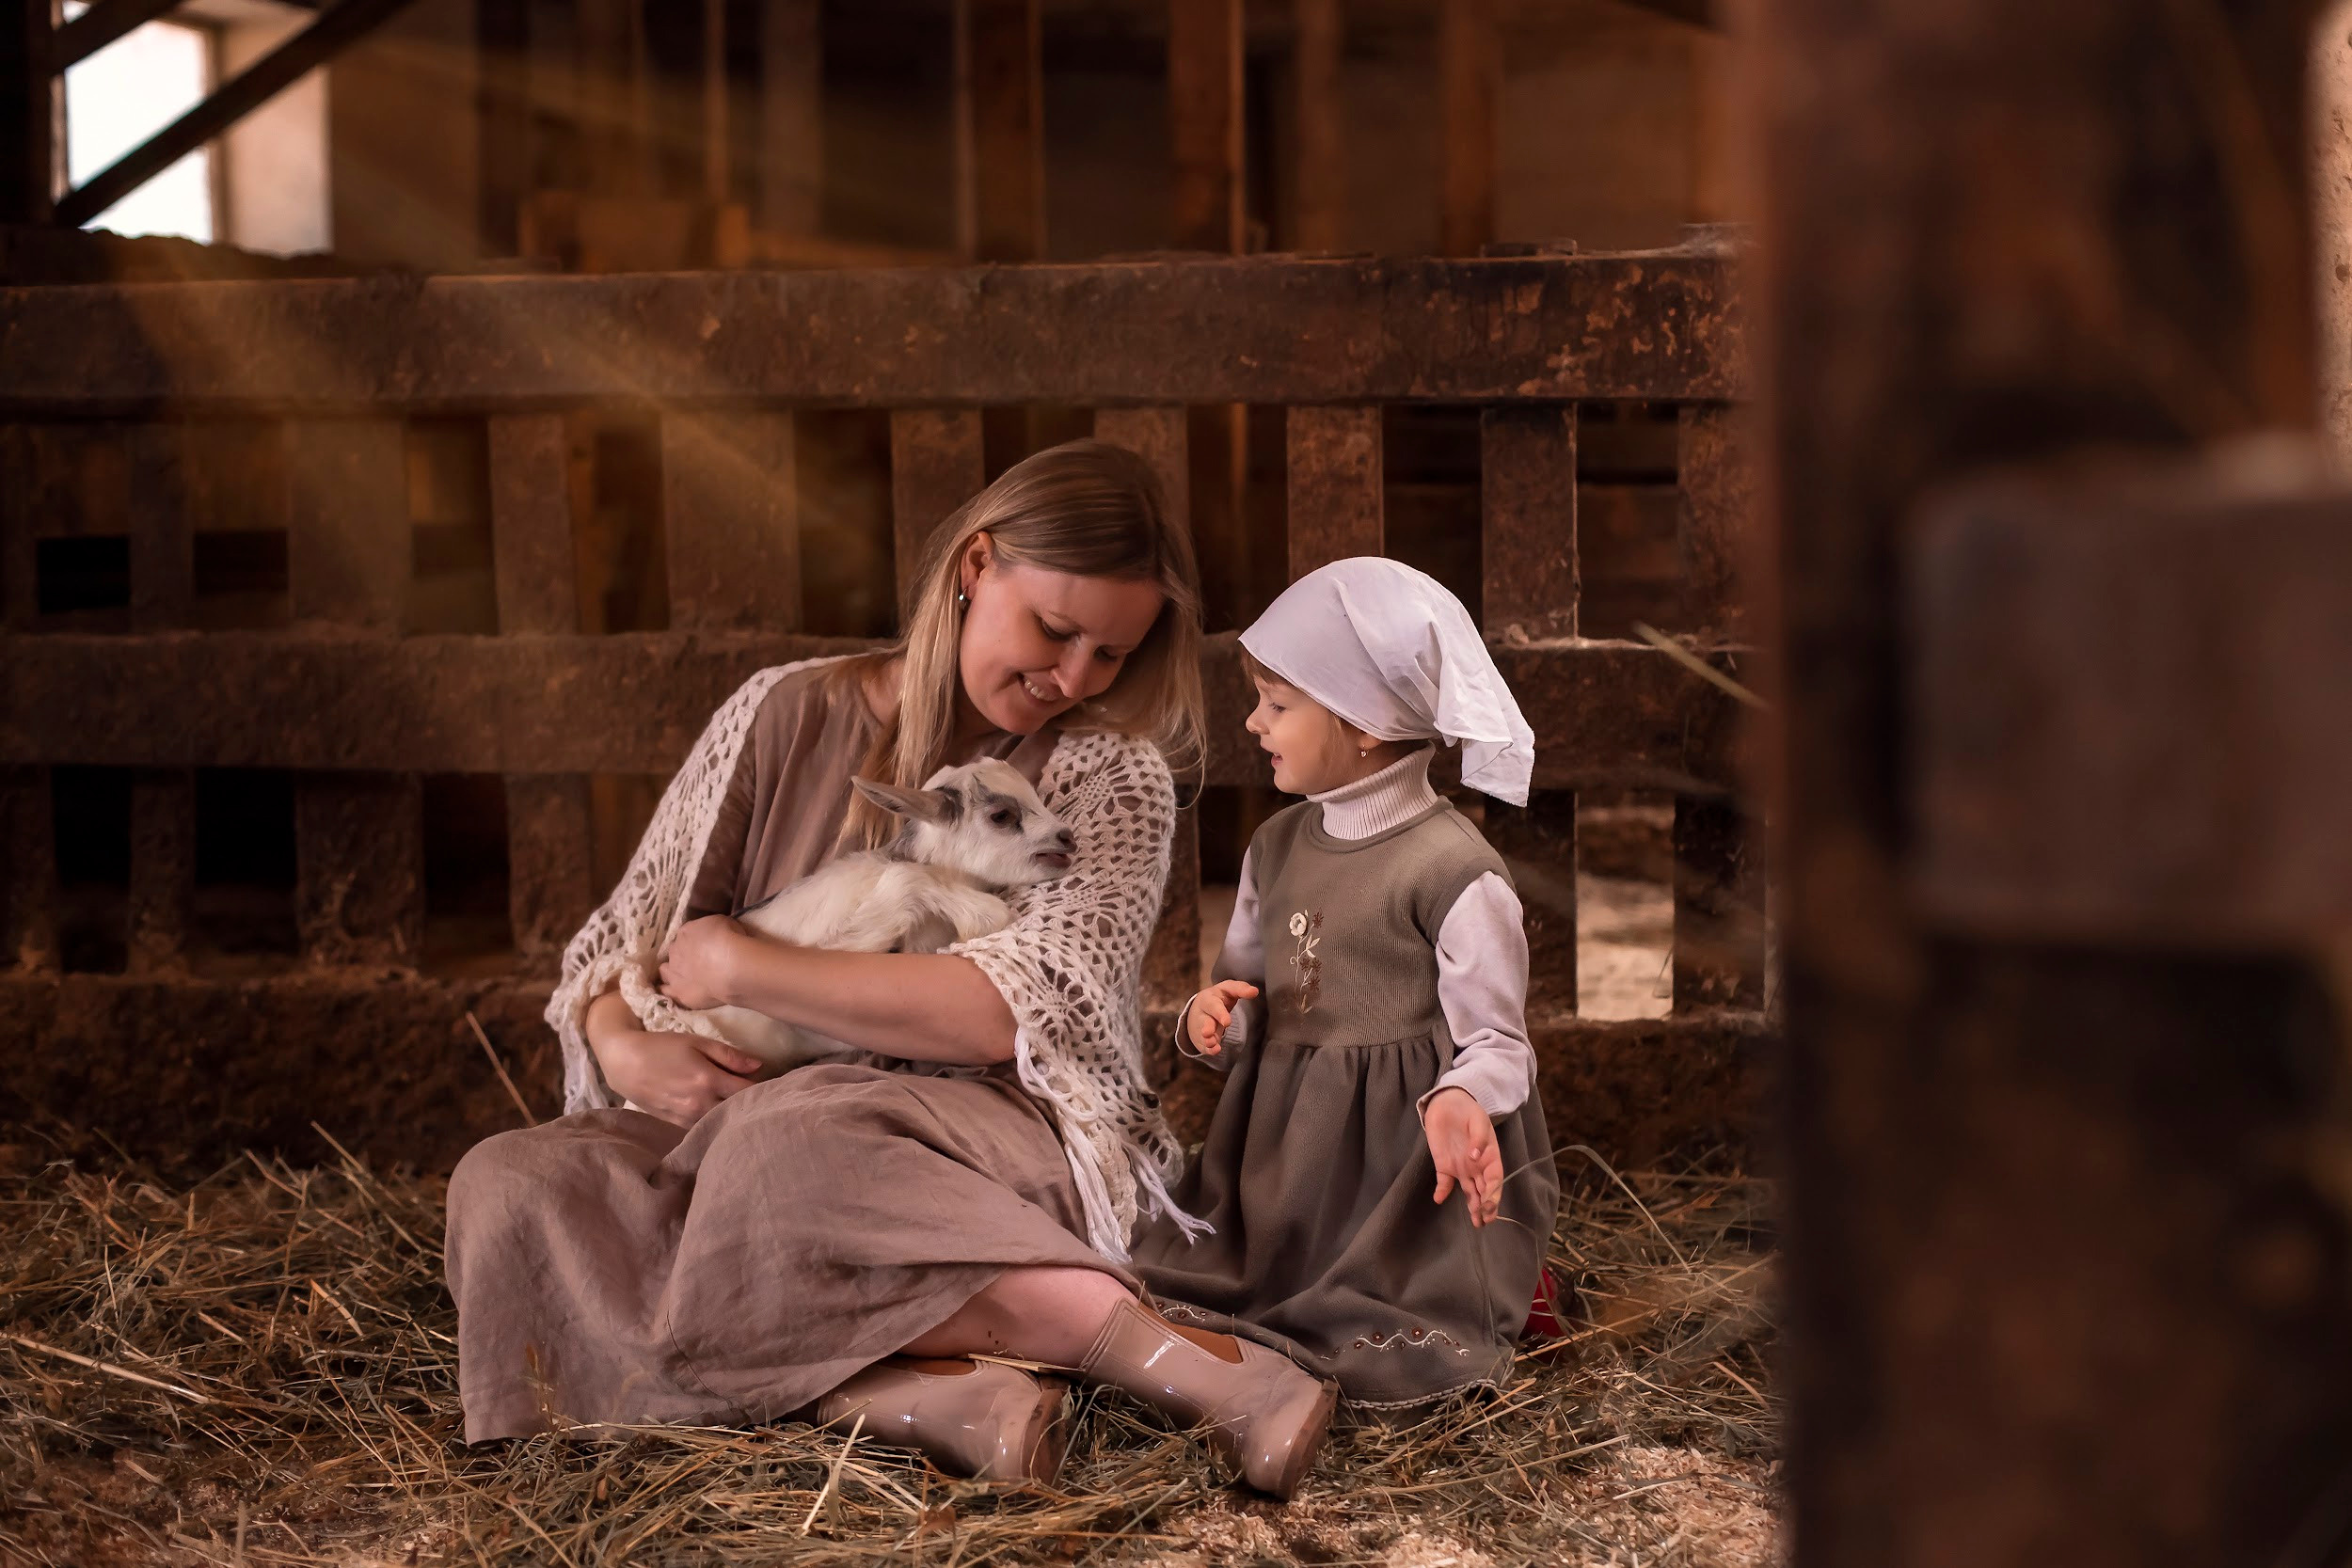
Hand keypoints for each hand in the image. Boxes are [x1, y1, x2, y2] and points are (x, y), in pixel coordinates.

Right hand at [594, 1025, 764, 1128]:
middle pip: (737, 1110)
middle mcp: (700, 1104)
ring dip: (733, 1114)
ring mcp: (687, 1117)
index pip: (748, 1091)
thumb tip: (759, 1066)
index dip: (763, 1087)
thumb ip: (729, 1055)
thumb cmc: (662, 1047)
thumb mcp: (697, 1043)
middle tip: (763, 1096)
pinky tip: (720, 1113)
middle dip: (751, 1103)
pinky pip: (704, 1127)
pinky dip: (715, 1121)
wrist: (624, 1063)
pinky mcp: (676, 1125)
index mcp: (709, 1081)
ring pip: (721, 1121)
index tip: (774, 1083)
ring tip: (743, 1105)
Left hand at [659, 914, 749, 1009]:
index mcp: (686, 931)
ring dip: (672, 972)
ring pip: (665, 971)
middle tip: (698, 961)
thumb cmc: (731, 941)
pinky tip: (674, 992)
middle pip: (674, 952)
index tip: (703, 946)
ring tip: (684, 977)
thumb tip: (712, 934)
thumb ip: (711, 929)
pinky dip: (668, 991)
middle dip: (683, 956)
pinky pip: (666, 991)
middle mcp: (675, 950)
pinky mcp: (678, 993)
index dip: (693, 941)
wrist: (733, 967)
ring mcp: (674, 972)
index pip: (684, 935)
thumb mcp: (723, 922)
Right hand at [1184, 979, 1258, 1057]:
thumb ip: (1241, 989)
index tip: (1227, 1023)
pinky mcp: (1202, 1039)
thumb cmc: (1220, 997)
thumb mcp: (1228, 989)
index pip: (1213, 1005)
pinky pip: (1204, 1045)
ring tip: (1212, 1043)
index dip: (1219, 1014)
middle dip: (1207, 1027)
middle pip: (1204, 1020)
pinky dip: (1209, 1049)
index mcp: (1208, 999)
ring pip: (1202, 1034)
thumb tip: (1255, 991)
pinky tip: (1215, 1050)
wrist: (1201, 1009)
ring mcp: (1200, 1027)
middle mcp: (1202, 1013)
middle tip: (1208, 1033)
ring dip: (1207, 1039)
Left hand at [1425, 1087, 1502, 1226]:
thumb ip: (1479, 1138)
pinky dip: (1442, 1191)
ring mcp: (1461, 1168)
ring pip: (1469, 1191)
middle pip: (1484, 1191)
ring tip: (1475, 1222)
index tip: (1487, 1204)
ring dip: (1472, 1206)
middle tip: (1484, 1221)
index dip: (1493, 1193)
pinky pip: (1444, 1183)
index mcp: (1489, 1157)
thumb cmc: (1469, 1111)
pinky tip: (1439, 1198)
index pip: (1494, 1179)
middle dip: (1486, 1207)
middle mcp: (1477, 1166)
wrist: (1448, 1103)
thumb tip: (1475, 1157)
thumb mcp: (1478, 1121)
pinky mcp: (1444, 1166)